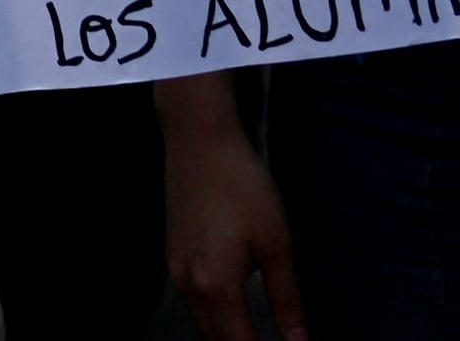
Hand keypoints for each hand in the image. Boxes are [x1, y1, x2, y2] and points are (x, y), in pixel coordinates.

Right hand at [158, 75, 306, 340]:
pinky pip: (194, 304)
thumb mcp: (275, 242)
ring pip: (202, 324)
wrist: (198, 138)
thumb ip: (287, 300)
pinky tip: (234, 312)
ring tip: (256, 336)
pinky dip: (214, 318)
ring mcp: (175, 271)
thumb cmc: (242, 185)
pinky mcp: (172, 256)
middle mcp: (189, 286)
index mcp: (216, 286)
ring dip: (228, 336)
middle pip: (215, 340)